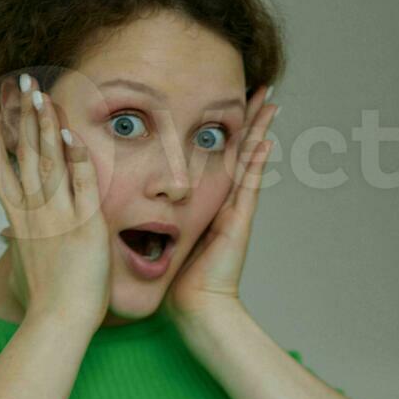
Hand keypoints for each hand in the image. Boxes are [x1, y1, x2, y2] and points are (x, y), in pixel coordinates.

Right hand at [0, 75, 110, 335]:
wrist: (58, 322)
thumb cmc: (44, 303)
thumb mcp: (21, 268)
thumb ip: (17, 247)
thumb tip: (8, 242)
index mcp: (17, 219)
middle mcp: (32, 211)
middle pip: (22, 152)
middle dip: (21, 113)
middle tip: (21, 80)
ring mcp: (57, 216)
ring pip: (47, 160)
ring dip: (45, 124)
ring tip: (41, 92)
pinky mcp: (85, 225)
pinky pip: (81, 184)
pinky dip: (76, 157)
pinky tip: (72, 132)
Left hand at [166, 86, 277, 325]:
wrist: (198, 308)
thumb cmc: (180, 283)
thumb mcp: (163, 242)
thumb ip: (153, 223)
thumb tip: (129, 208)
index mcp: (208, 204)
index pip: (217, 157)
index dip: (222, 129)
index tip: (225, 101)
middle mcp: (225, 203)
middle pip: (240, 150)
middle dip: (249, 120)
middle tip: (260, 89)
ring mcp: (236, 211)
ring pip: (249, 160)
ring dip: (260, 131)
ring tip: (270, 102)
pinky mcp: (238, 223)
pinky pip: (249, 185)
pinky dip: (257, 163)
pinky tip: (265, 140)